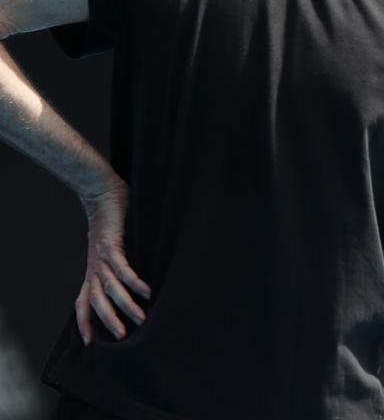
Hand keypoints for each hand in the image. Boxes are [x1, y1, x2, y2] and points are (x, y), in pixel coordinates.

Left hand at [77, 177, 150, 344]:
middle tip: (122, 337)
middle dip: (108, 320)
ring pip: (110, 288)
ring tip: (141, 318)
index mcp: (92, 271)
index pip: (82, 303)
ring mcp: (101, 257)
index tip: (90, 343)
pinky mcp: (112, 245)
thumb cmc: (112, 221)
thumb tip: (137, 279)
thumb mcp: (112, 248)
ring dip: (124, 305)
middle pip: (96, 301)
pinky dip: (134, 281)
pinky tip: (148, 291)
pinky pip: (122, 268)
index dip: (84, 323)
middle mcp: (94, 268)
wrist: (102, 192)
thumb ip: (119, 263)